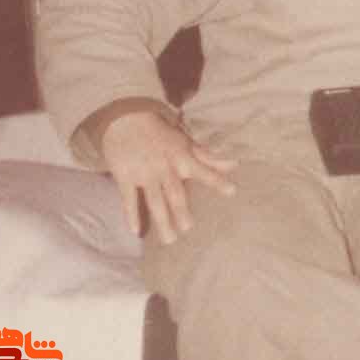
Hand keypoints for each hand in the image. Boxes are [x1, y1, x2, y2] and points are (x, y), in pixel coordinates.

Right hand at [100, 108, 237, 243]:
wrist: (126, 119)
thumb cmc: (162, 135)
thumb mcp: (186, 142)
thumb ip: (209, 157)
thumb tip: (235, 165)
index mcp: (182, 158)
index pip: (203, 170)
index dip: (217, 180)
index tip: (232, 191)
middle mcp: (164, 167)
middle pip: (175, 193)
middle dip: (181, 211)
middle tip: (189, 229)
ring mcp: (144, 173)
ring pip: (154, 200)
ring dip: (162, 220)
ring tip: (170, 240)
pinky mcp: (125, 176)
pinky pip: (128, 198)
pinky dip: (131, 214)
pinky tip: (136, 231)